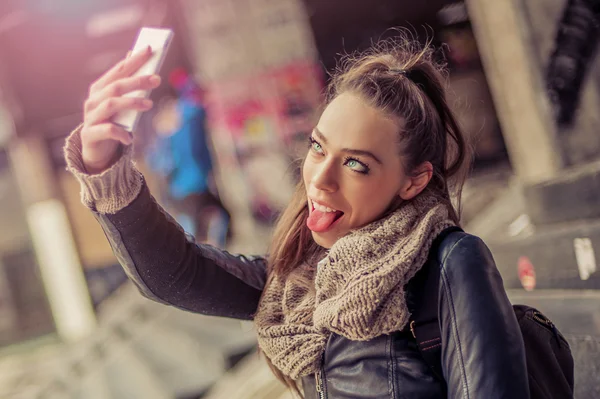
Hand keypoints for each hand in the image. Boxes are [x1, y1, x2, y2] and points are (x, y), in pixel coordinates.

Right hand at [81, 46, 160, 173]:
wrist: (96, 149)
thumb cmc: (112, 121)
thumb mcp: (121, 103)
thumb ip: (128, 84)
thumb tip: (134, 56)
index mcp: (100, 88)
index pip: (118, 70)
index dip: (133, 60)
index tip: (149, 50)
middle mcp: (93, 100)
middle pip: (116, 86)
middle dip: (137, 81)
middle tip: (157, 79)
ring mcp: (90, 117)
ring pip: (111, 104)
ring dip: (132, 102)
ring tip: (150, 104)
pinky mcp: (90, 134)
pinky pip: (107, 130)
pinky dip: (121, 133)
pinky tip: (130, 138)